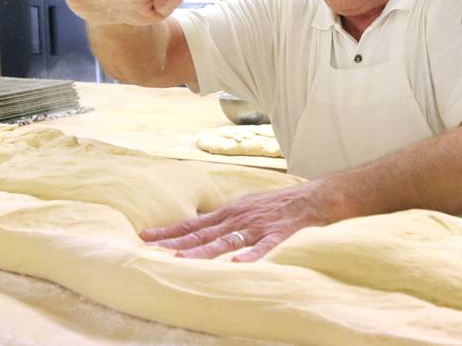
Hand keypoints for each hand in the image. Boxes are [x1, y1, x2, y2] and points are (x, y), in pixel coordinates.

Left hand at [139, 181, 338, 261]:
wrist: (315, 196)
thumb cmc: (279, 204)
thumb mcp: (247, 206)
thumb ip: (226, 219)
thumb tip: (202, 227)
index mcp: (230, 212)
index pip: (193, 223)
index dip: (170, 231)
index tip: (146, 237)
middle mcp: (238, 218)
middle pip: (202, 234)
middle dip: (175, 242)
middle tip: (151, 249)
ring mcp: (257, 226)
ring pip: (226, 241)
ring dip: (203, 252)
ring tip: (181, 262)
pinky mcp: (278, 233)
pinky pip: (264, 247)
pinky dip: (251, 255)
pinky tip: (238, 264)